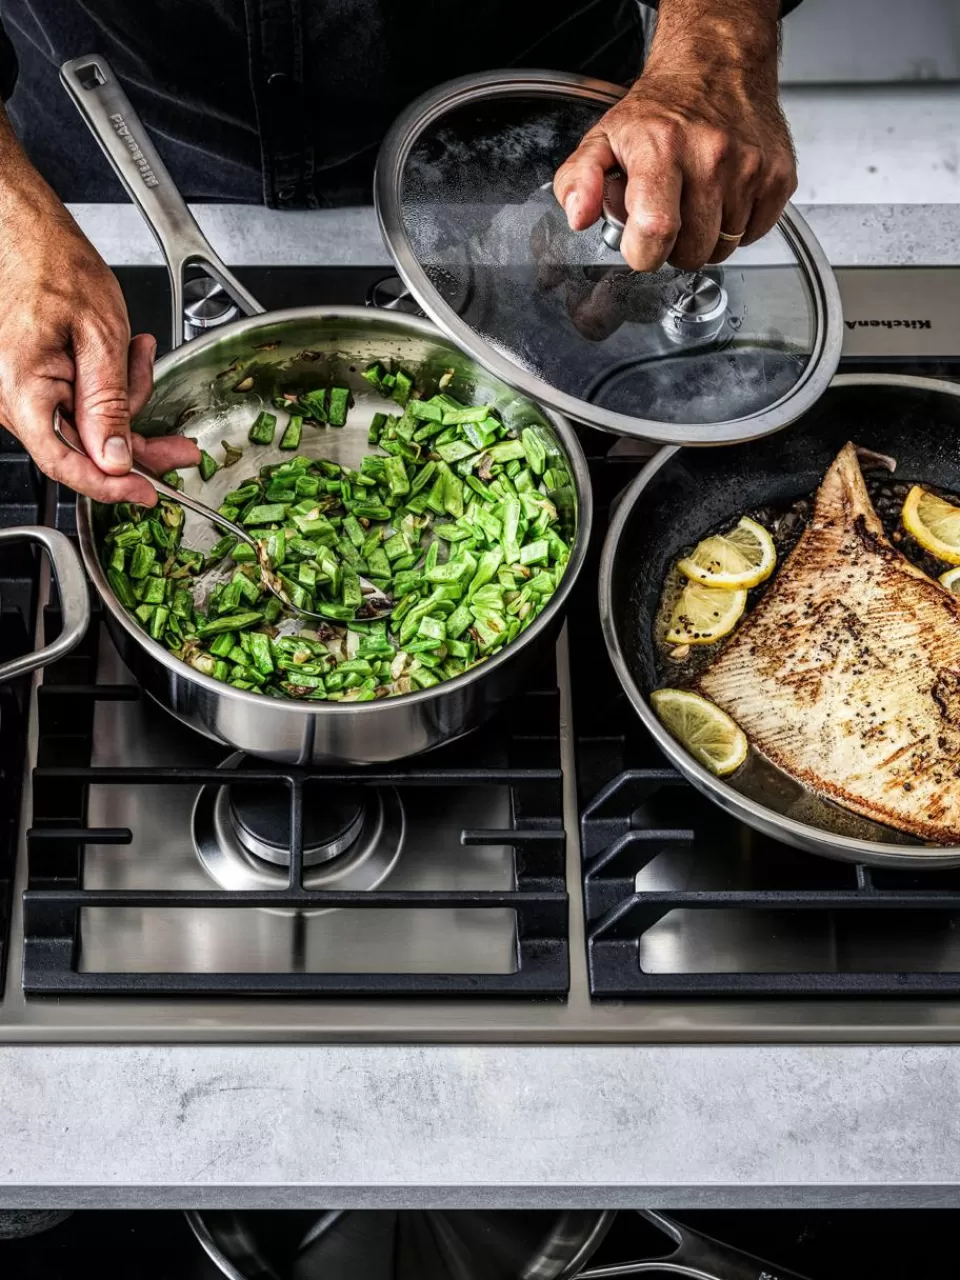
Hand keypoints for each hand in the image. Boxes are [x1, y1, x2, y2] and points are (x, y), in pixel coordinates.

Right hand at [0, 127, 198, 503]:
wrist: (24, 227)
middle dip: (138, 442)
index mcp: (22, 389)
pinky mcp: (36, 383)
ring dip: (126, 400)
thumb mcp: (99, 335)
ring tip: (138, 350)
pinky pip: (80, 404)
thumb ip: (108, 404)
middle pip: (85, 449)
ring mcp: (24, 393)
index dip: (112, 487)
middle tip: (182, 448)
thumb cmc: (52, 262)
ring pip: (89, 427)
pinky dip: (111, 387)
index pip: (67, 464)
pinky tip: (126, 353)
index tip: (150, 494)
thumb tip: (115, 460)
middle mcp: (14, 398)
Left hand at [553, 2, 796, 272]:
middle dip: (674, 247)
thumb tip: (579, 216)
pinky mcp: (779, 176)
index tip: (638, 242)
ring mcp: (750, 167)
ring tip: (695, 199)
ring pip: (723, 248)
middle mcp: (711, 156)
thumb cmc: (658, 111)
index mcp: (662, 148)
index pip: (656, 230)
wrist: (716, 67)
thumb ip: (578, 180)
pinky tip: (724, 196)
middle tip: (668, 212)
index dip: (643, 253)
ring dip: (706, 236)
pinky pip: (754, 234)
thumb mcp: (603, 139)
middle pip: (692, 252)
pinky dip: (737, 226)